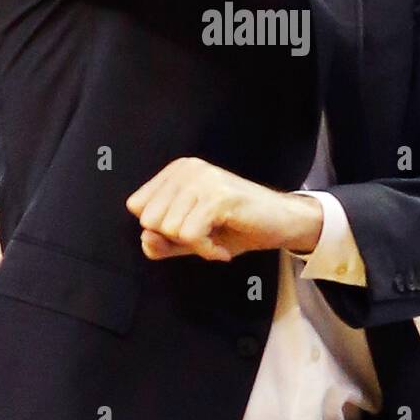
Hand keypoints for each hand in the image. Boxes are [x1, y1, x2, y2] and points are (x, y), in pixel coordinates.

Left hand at [126, 157, 323, 262]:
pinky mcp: (218, 197)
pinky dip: (206, 250)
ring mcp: (203, 180)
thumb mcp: (191, 238)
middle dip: (177, 238)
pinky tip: (222, 247)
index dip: (161, 229)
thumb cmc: (237, 227)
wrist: (282, 223)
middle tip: (206, 234)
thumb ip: (162, 242)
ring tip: (217, 237)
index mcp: (177, 171)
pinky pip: (191, 236)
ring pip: (170, 229)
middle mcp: (187, 169)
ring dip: (196, 246)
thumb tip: (146, 240)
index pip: (137, 207)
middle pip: (149, 220)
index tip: (190, 229)